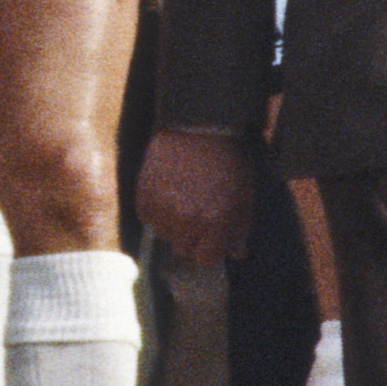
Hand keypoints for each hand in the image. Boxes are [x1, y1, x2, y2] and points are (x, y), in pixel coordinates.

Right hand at [137, 126, 254, 264]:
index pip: (205, 259)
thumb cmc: (227, 160)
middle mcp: (186, 219)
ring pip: (164, 234)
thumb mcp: (243, 195)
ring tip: (183, 199)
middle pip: (183, 250)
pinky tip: (169, 191)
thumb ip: (239, 228)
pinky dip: (157, 210)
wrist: (199, 126)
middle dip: (193, 237)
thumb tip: (236, 253)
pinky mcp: (144, 196)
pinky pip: (148, 218)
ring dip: (173, 224)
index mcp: (214, 221)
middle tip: (198, 213)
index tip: (211, 237)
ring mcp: (162, 208)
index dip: (210, 249)